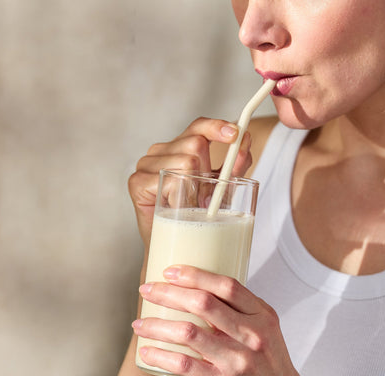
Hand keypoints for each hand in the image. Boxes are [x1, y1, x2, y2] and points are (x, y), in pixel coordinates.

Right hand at [128, 117, 251, 245]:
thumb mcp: (220, 188)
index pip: (199, 126)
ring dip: (195, 189)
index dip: (217, 127)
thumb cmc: (196, 214)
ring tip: (190, 207)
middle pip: (196, 144)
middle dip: (209, 171)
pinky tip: (175, 209)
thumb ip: (233, 166)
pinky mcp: (137, 181)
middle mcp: (161, 151)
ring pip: (186, 163)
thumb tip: (247, 140)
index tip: (235, 135)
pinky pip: (171, 181)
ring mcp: (146, 164)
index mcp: (179, 147)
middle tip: (206, 197)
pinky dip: (180, 199)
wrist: (175, 242)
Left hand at [132, 265, 315, 375]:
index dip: (195, 274)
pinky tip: (146, 352)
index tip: (171, 271)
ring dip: (156, 325)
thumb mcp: (268, 335)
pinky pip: (184, 365)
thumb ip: (241, 316)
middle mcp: (252, 335)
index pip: (227, 285)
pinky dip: (160, 355)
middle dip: (168, 293)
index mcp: (263, 317)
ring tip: (138, 323)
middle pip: (203, 302)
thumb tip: (201, 297)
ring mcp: (238, 361)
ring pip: (188, 332)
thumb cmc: (272, 372)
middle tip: (146, 290)